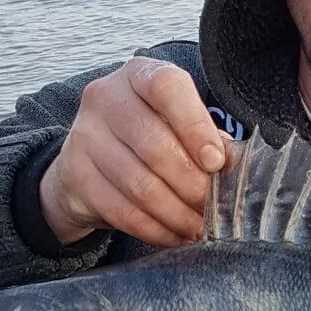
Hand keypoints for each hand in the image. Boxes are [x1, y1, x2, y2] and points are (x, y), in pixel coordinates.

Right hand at [40, 57, 230, 245]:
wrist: (88, 165)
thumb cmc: (147, 139)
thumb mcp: (177, 127)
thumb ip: (208, 139)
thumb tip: (235, 168)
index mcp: (139, 76)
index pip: (167, 87)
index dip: (196, 126)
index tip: (216, 162)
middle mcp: (107, 98)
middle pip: (155, 145)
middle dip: (192, 185)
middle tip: (214, 209)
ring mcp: (84, 136)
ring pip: (140, 185)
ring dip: (177, 214)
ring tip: (199, 228)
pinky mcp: (75, 175)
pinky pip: (123, 211)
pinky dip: (156, 229)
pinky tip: (175, 235)